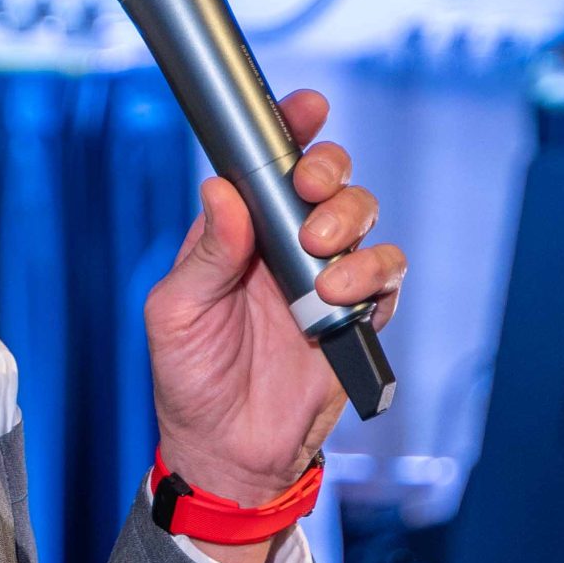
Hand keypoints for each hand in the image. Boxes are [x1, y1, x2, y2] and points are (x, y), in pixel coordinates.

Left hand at [145, 91, 405, 510]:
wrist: (227, 452)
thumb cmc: (191, 381)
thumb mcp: (176, 313)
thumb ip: (206, 253)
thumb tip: (221, 191)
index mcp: (238, 234)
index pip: (268, 166)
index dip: (290, 129)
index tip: (305, 110)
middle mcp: (285, 247)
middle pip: (328, 180)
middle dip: (328, 172)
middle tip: (311, 192)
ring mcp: (325, 279)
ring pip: (364, 219)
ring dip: (350, 227)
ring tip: (321, 264)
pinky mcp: (357, 316)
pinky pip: (387, 276)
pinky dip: (374, 276)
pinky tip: (342, 297)